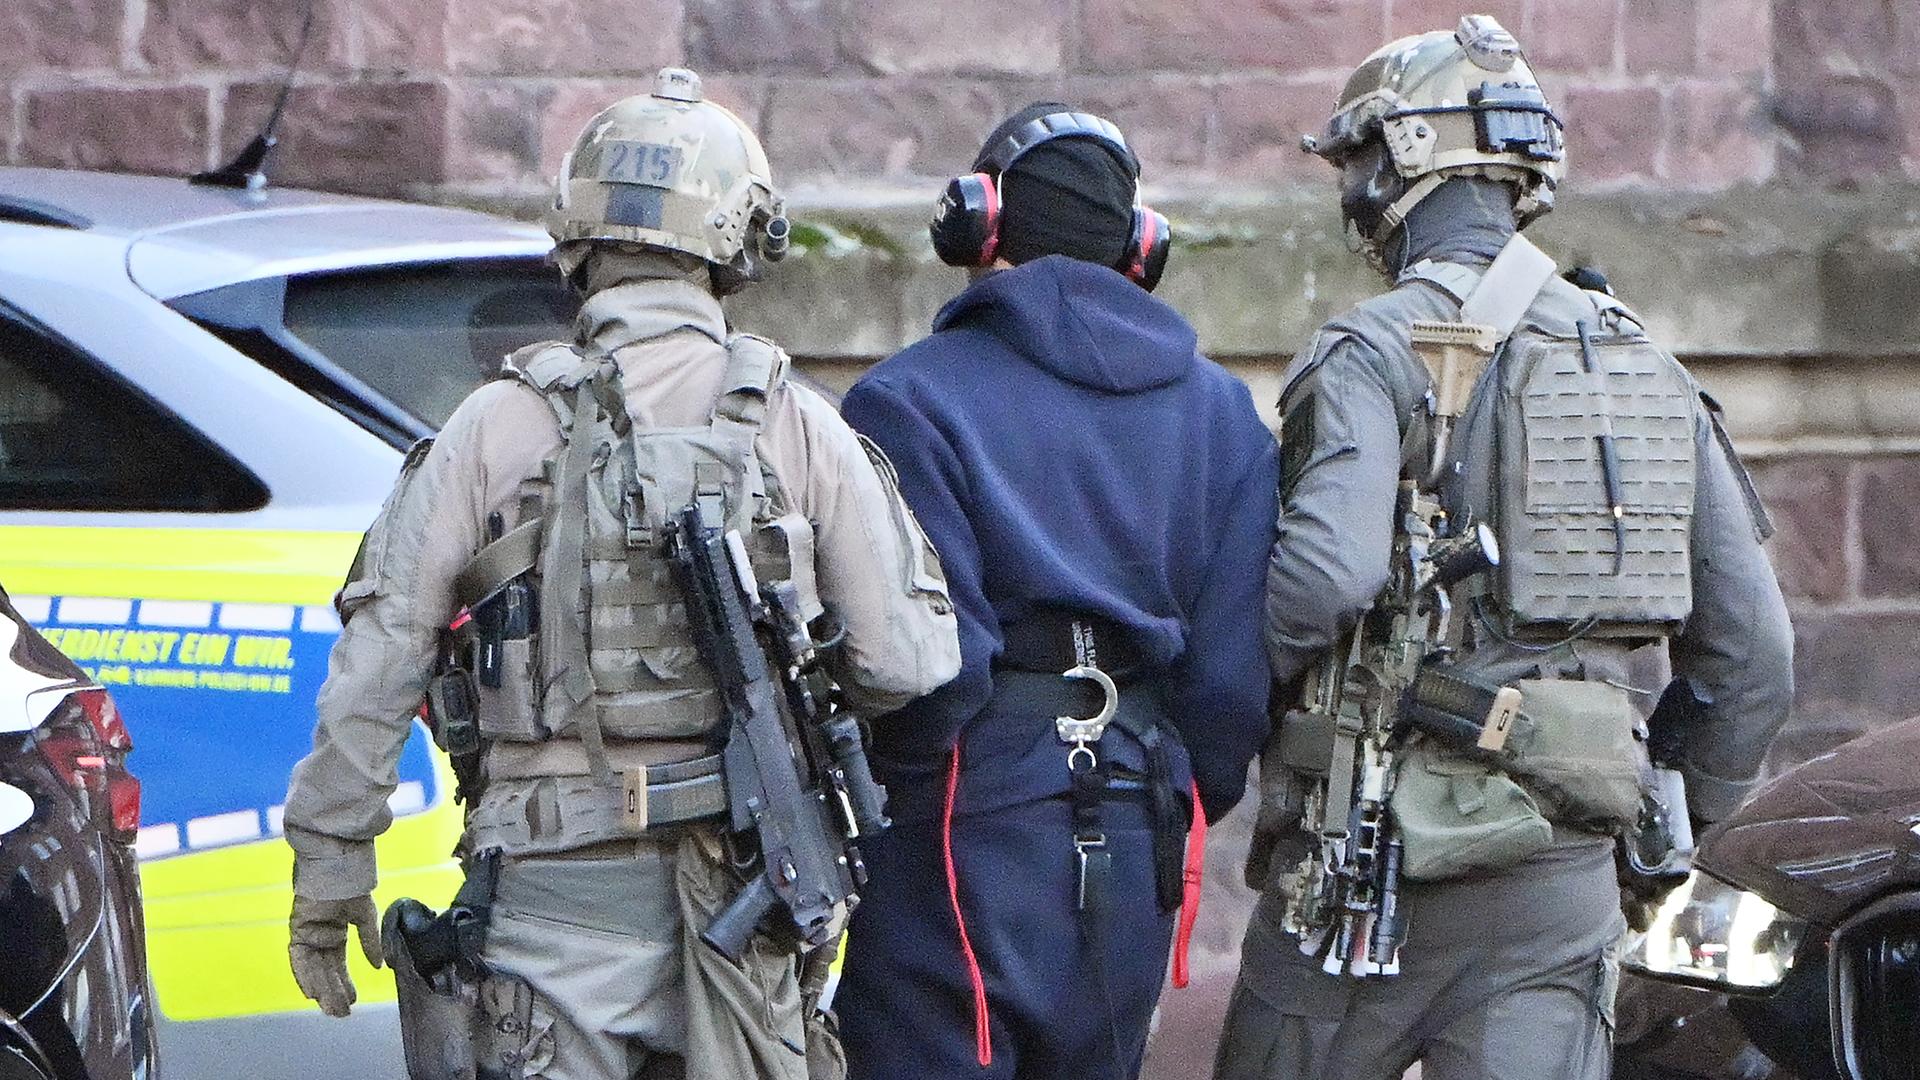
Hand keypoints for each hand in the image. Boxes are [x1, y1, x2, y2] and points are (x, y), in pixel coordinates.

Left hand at [289, 893, 382, 1016]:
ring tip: (331, 1008)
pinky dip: (305, 975)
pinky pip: (300, 957)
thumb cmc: (353, 886)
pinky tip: (312, 992)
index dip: (344, 983)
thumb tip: (380, 966)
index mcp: (336, 933)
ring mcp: (308, 933)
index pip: (337, 965)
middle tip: (341, 1013)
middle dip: (333, 992)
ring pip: (313, 968)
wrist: (341, 866)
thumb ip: (370, 942)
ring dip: (321, 988)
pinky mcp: (298, 928)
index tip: (352, 1000)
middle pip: (325, 970)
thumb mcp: (366, 917)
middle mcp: (320, 937)